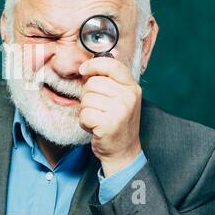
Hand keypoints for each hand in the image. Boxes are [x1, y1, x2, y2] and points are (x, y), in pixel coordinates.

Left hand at [78, 57, 141, 176]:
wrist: (123, 151)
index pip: (112, 65)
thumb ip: (108, 80)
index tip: (83, 70)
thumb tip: (90, 62)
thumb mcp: (119, 98)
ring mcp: (120, 110)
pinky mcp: (109, 123)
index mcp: (132, 87)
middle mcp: (129, 96)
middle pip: (92, 83)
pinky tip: (94, 127)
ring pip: (86, 99)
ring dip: (86, 110)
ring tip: (97, 119)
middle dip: (87, 96)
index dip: (94, 65)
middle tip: (97, 109)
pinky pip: (84, 114)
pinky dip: (84, 122)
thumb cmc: (116, 122)